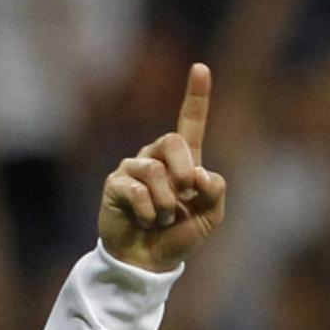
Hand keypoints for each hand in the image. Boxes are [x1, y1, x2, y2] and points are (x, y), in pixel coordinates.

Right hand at [99, 63, 226, 271]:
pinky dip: (148, 211)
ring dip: (166, 203)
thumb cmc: (179, 237)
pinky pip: (137, 189)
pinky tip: (144, 222)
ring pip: (155, 170)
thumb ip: (214, 192)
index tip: (200, 68)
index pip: (190, 122)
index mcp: (183, 162)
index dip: (196, 95)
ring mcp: (133, 169)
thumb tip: (200, 172)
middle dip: (184, 170)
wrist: (148, 262)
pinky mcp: (115, 184)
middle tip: (186, 194)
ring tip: (161, 220)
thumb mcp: (210, 216)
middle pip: (173, 140)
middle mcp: (157, 158)